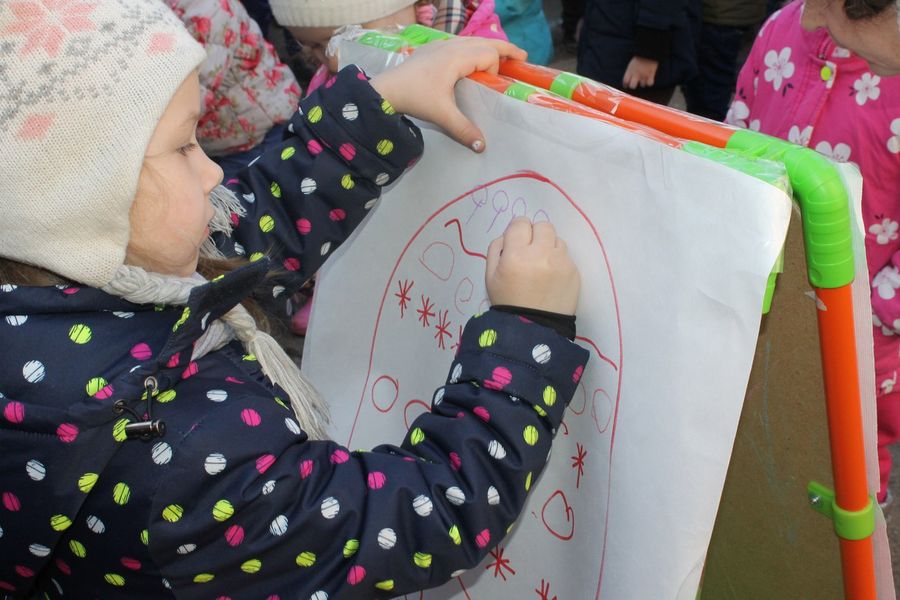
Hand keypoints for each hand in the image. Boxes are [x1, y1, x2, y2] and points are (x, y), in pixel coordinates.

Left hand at [370, 37, 526, 151]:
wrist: (386, 90)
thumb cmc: (415, 97)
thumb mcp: (441, 115)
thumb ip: (463, 129)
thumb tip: (482, 146)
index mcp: (457, 57)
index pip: (490, 55)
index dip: (497, 68)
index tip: (494, 86)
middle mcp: (452, 45)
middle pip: (486, 41)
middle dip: (505, 49)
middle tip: (522, 57)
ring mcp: (441, 44)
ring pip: (472, 40)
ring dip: (488, 48)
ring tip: (500, 58)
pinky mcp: (432, 49)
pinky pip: (459, 44)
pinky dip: (472, 49)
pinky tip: (470, 62)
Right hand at [485, 218, 579, 314]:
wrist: (533, 329)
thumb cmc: (508, 301)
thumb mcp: (490, 276)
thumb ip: (496, 249)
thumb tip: (509, 235)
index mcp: (516, 254)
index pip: (520, 223)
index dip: (517, 231)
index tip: (517, 242)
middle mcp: (541, 254)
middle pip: (542, 226)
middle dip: (535, 235)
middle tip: (530, 251)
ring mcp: (560, 262)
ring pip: (556, 239)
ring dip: (548, 247)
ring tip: (542, 266)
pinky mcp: (574, 271)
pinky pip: (566, 256)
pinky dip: (558, 262)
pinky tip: (551, 277)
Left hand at [622, 56, 658, 88]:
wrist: (649, 51)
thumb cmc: (640, 57)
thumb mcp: (632, 64)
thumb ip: (630, 72)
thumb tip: (629, 80)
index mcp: (630, 70)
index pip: (625, 81)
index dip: (626, 84)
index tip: (627, 85)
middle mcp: (636, 74)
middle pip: (632, 86)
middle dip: (633, 85)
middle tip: (636, 82)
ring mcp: (643, 75)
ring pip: (642, 85)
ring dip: (643, 83)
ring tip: (644, 78)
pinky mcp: (651, 74)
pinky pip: (649, 84)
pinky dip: (650, 82)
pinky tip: (650, 79)